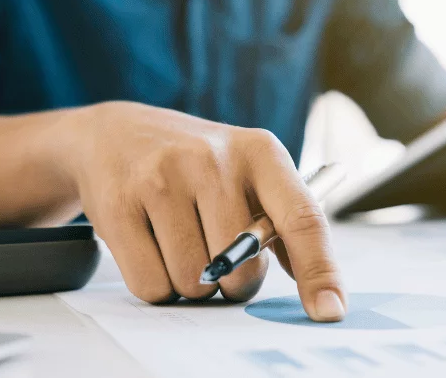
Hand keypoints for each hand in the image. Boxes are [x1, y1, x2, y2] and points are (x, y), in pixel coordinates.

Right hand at [56, 102, 345, 320]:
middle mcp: (213, 160)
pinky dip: (157, 284)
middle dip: (234, 282)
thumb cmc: (198, 164)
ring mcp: (162, 179)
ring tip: (182, 243)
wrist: (116, 134)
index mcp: (260, 152)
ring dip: (192, 283)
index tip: (329, 310)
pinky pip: (151, 285)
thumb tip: (320, 285)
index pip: (302, 218)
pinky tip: (153, 246)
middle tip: (219, 256)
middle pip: (241, 270)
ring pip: (194, 283)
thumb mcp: (248, 172)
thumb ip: (283, 223)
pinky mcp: (119, 205)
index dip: (320, 270)